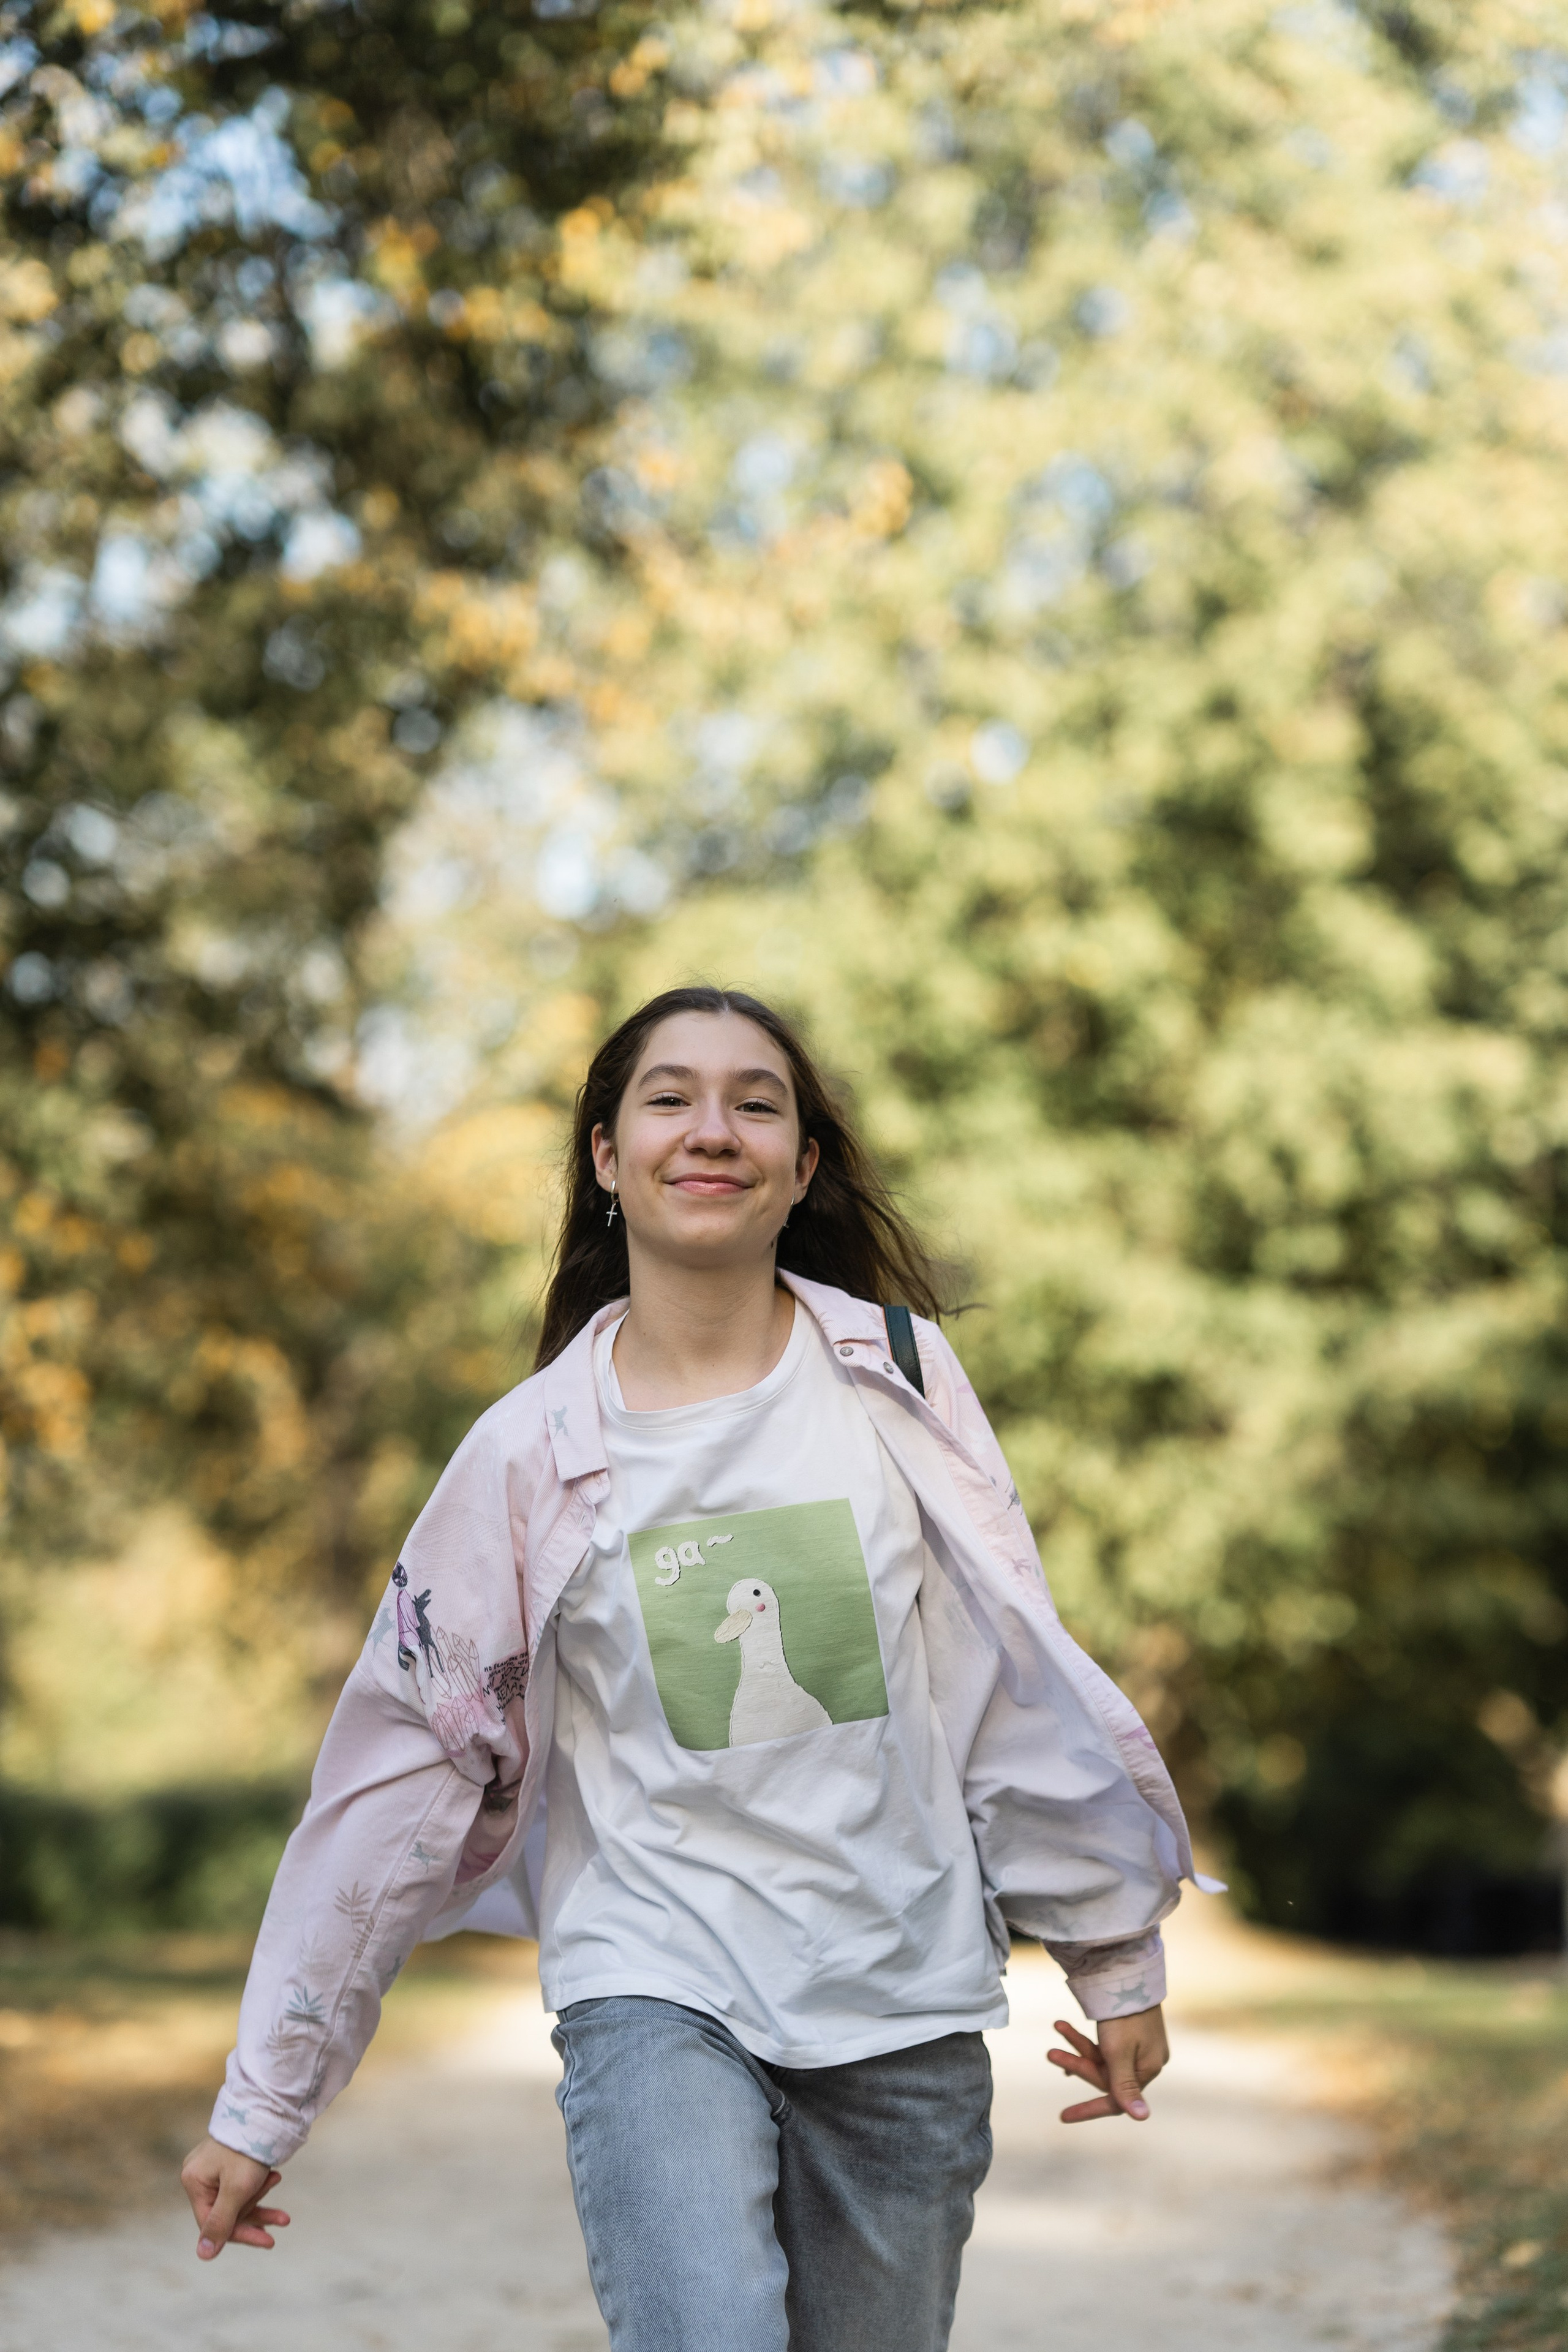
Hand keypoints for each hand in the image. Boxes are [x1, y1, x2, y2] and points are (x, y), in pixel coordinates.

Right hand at [179, 2136, 290, 2258]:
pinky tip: (275, 2178)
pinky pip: (241, 2184)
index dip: (241, 2234)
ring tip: (277, 2180)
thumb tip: (203, 2255)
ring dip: (260, 2197)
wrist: (265, 2110)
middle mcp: (199, 2176)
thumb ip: (221, 2223)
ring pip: (237, 2198)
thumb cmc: (248, 2150)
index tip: (268, 2241)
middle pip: (227, 2211)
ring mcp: (213, 2169)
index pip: (213, 2223)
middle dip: (256, 2211)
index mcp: (193, 2182)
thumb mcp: (236, 2190)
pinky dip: (258, 2186)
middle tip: (282, 2215)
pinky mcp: (228, 2163)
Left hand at [1048, 2006, 1168, 2123]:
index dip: (1089, 2110)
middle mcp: (1145, 2060)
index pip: (1117, 2100)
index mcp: (1148, 2068)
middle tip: (1050, 2053)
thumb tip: (1142, 2118)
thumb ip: (1125, 2086)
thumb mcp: (1118, 2052)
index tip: (1063, 2117)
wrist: (1128, 1970)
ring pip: (1101, 2057)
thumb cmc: (1123, 2014)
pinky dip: (1085, 2040)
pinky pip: (1104, 2044)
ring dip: (1078, 2045)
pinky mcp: (1128, 2031)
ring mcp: (1137, 2044)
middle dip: (1078, 2064)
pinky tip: (1065, 2031)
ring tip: (1058, 2026)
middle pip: (1105, 2076)